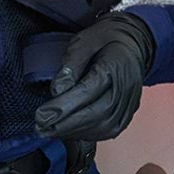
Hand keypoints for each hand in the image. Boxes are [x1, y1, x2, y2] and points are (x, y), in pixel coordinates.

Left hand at [35, 12, 153, 141]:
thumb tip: (58, 90)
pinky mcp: (128, 113)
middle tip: (41, 127)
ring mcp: (130, 102)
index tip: (42, 115)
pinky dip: (89, 134)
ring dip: (76, 132)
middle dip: (66, 124)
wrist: (132, 43)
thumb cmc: (106, 39)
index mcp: (116, 65)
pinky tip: (71, 131)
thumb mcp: (83, 40)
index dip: (64, 106)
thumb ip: (70, 64)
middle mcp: (127, 87)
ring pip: (104, 126)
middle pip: (97, 113)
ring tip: (51, 130)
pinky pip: (110, 130)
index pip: (89, 91)